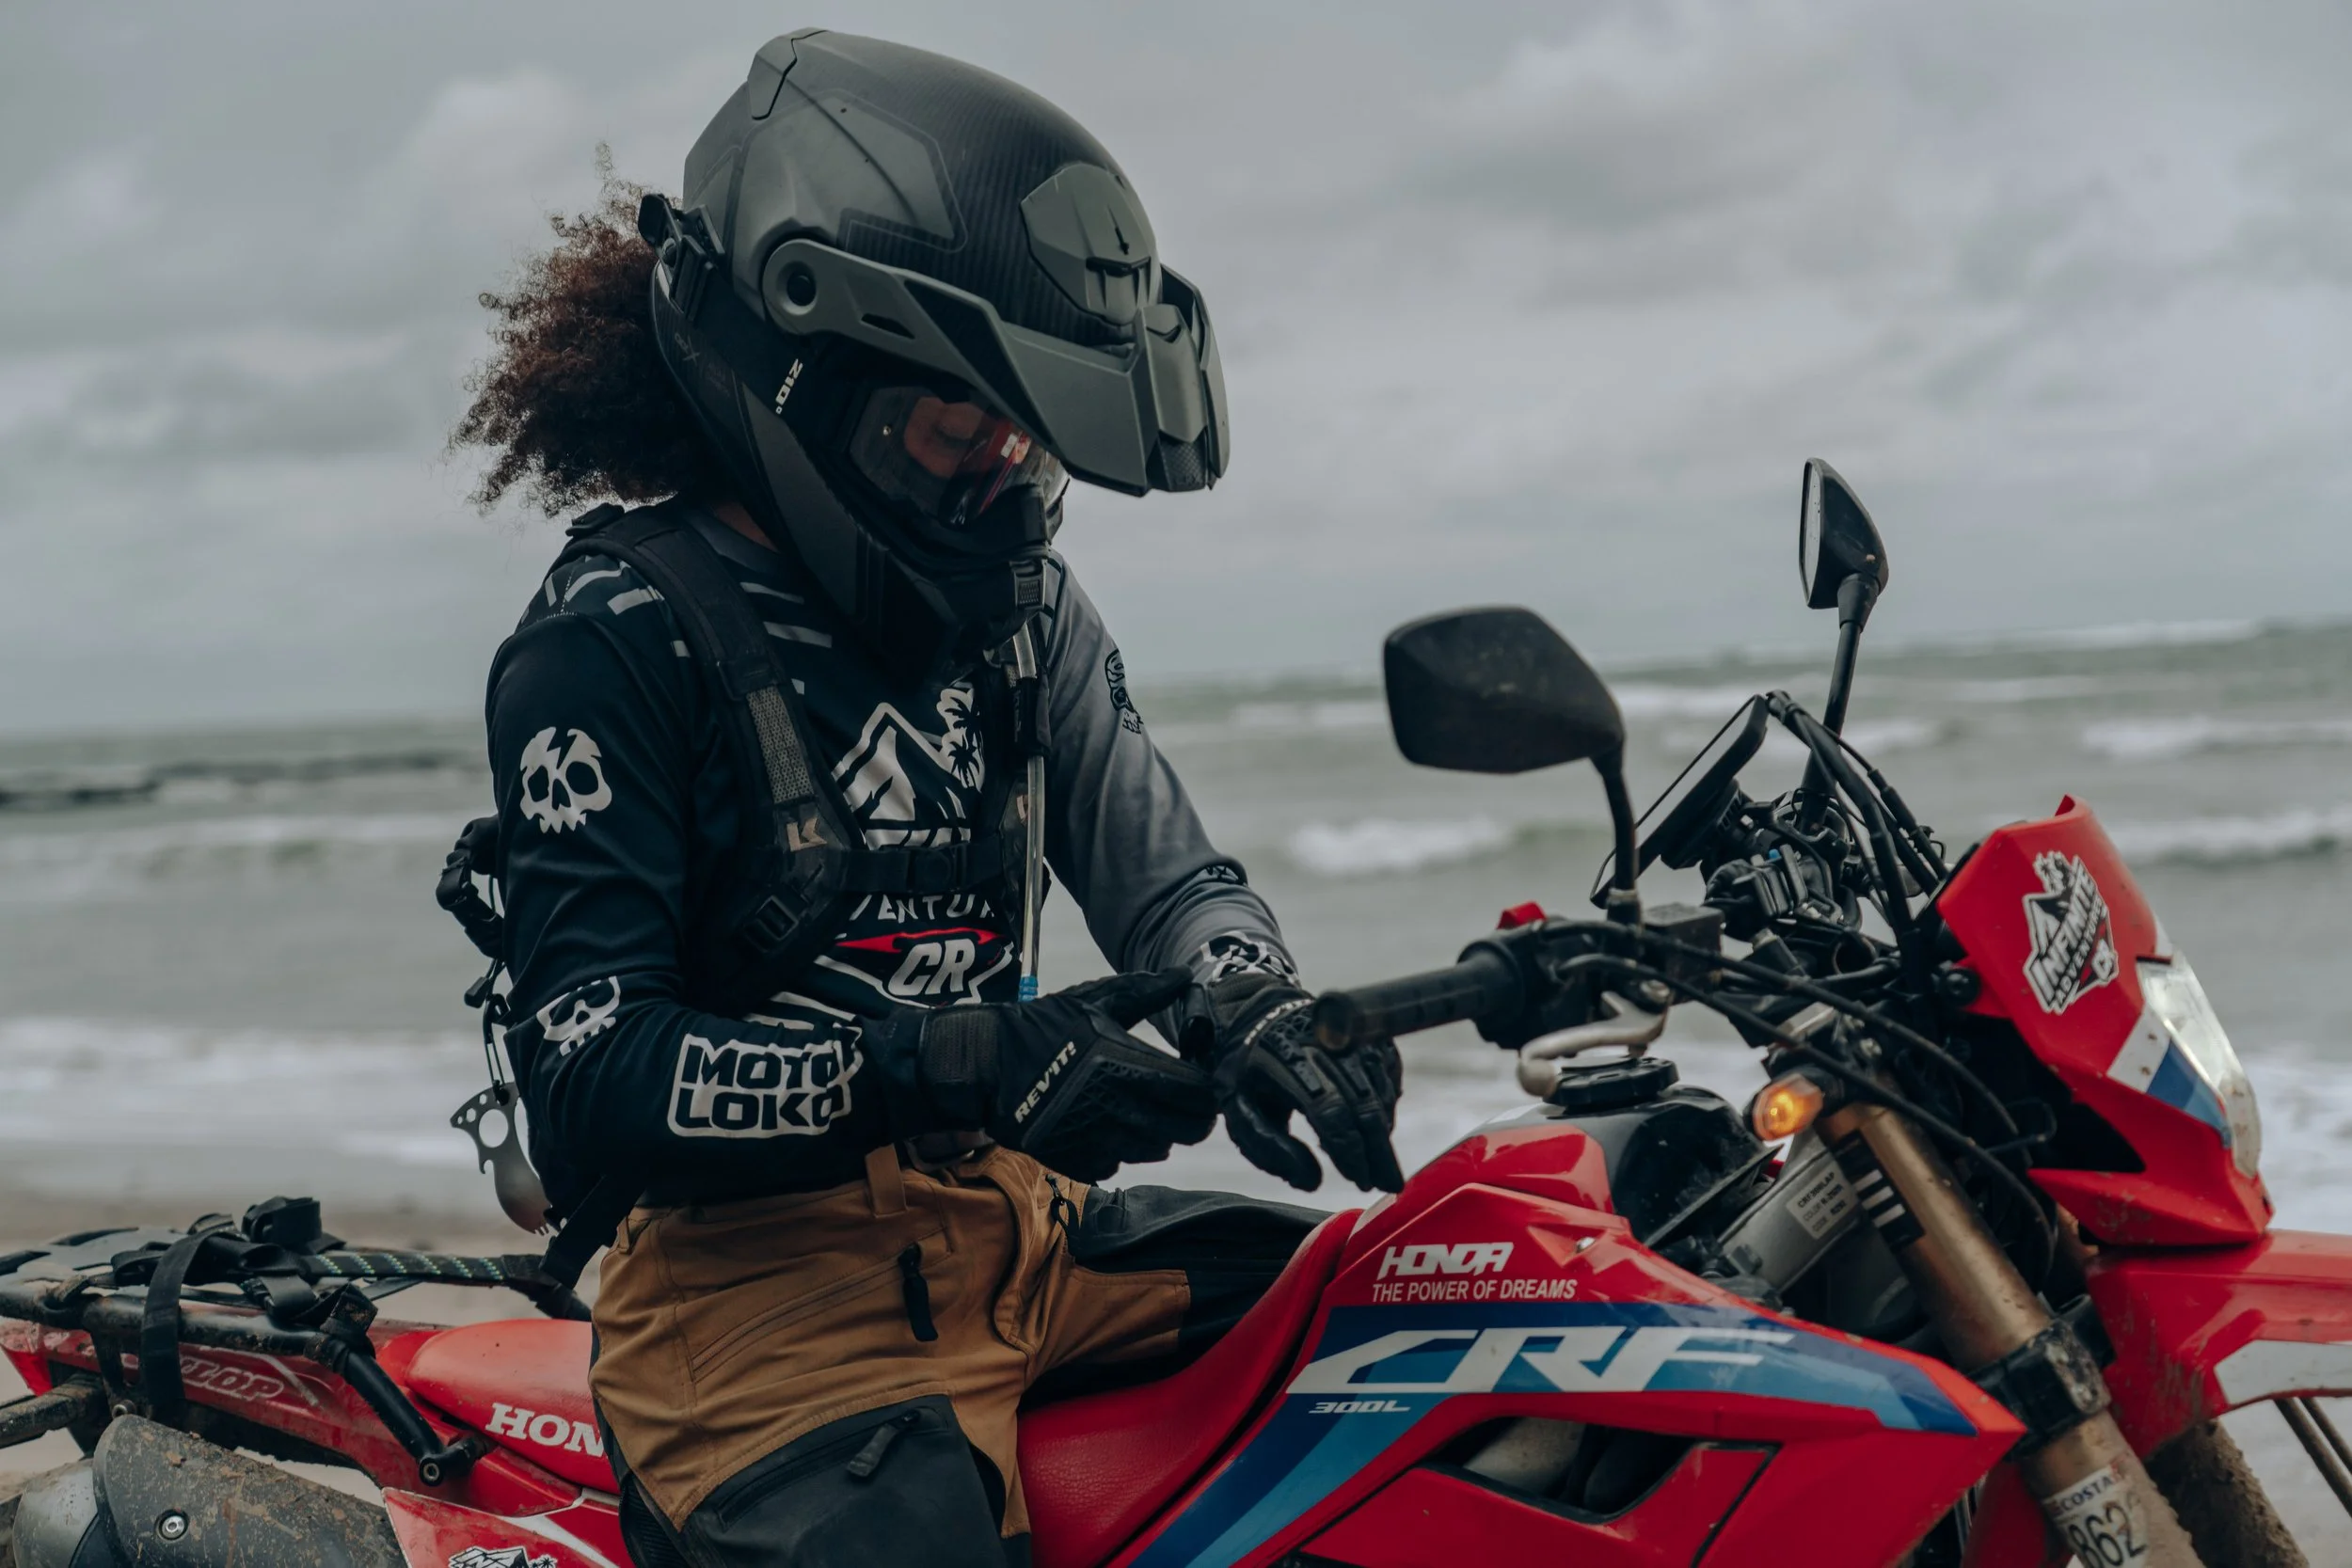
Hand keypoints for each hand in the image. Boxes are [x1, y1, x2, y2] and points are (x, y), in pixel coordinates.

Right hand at [876, 970, 1217, 1180]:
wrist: (988, 1066)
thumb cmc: (1044, 1027)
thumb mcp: (1096, 1001)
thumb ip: (1145, 992)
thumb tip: (1184, 976)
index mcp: (1132, 1068)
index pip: (1199, 1094)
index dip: (1209, 1088)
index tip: (1202, 1078)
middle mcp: (1123, 1110)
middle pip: (1190, 1130)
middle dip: (1194, 1115)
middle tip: (1182, 1100)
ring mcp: (1101, 1141)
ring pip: (1158, 1150)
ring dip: (1157, 1132)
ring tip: (1139, 1107)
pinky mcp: (1080, 1161)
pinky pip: (1120, 1164)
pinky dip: (1120, 1149)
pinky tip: (1106, 1123)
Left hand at [1193, 974, 1404, 1193]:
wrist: (1259, 1017)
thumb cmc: (1248, 1073)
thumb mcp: (1239, 1109)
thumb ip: (1267, 1148)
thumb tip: (1311, 1182)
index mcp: (1284, 1060)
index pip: (1329, 1110)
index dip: (1348, 1150)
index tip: (1359, 1180)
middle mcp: (1323, 1042)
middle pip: (1363, 1103)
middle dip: (1377, 1151)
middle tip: (1385, 1185)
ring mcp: (1350, 1033)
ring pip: (1381, 1090)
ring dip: (1383, 1133)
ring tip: (1377, 1164)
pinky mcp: (1367, 1032)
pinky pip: (1389, 1074)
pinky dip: (1387, 1104)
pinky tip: (1377, 1128)